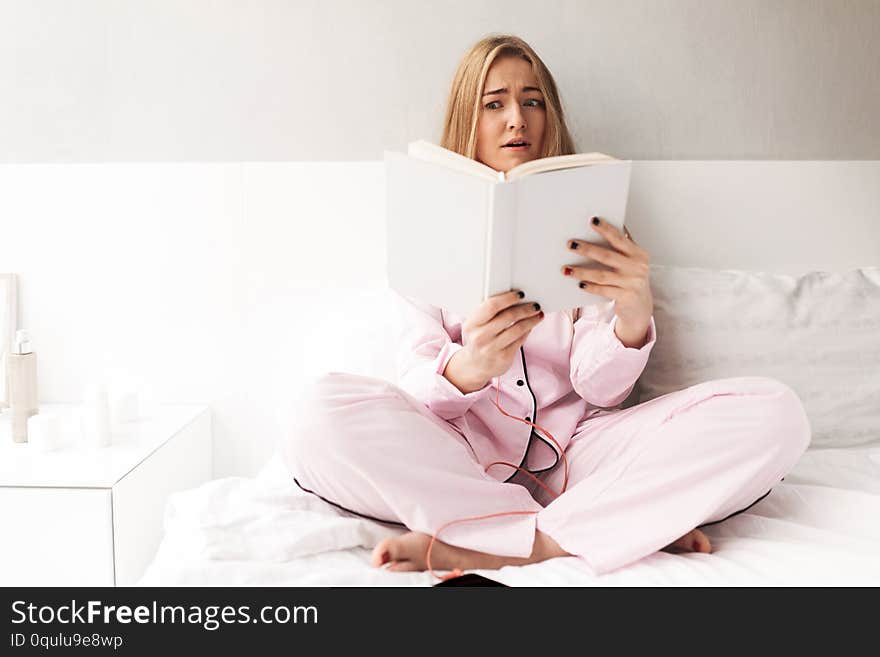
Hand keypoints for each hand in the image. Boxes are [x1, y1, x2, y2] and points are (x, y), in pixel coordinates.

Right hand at [445, 290, 543, 389]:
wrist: (475, 366)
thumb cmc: (478, 340)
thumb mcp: (476, 325)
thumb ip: (489, 312)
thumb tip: (515, 299)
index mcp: (472, 324)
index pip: (491, 306)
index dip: (508, 298)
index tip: (520, 294)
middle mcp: (480, 337)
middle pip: (508, 316)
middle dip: (525, 309)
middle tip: (534, 305)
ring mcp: (492, 349)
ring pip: (518, 328)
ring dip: (531, 319)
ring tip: (538, 314)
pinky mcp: (504, 358)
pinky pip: (520, 340)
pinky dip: (528, 331)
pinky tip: (531, 326)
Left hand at [561, 216, 652, 347]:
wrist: (641, 306)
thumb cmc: (632, 280)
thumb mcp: (632, 262)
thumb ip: (622, 247)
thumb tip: (603, 227)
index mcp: (638, 254)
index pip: (619, 239)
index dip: (605, 229)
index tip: (592, 221)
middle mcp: (637, 267)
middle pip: (607, 256)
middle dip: (587, 249)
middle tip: (570, 244)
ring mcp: (632, 283)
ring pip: (601, 275)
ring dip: (581, 271)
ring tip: (566, 269)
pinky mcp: (625, 297)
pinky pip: (603, 290)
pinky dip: (590, 287)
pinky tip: (579, 284)